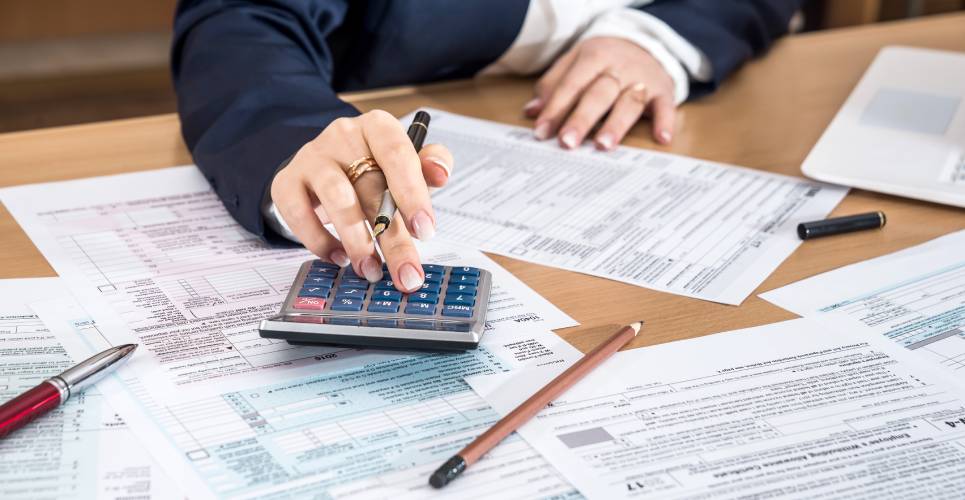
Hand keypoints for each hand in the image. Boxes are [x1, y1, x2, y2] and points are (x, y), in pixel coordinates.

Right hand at [271, 110, 453, 291]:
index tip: (425, 231)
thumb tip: (441, 172)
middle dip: (392, 239)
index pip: (398, 154)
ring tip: (371, 271)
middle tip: (407, 275)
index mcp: (378, 127)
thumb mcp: (404, 164)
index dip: (412, 194)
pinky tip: (340, 257)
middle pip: (372, 188)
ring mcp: (312, 157)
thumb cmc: (372, 169)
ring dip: (357, 241)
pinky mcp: (287, 182)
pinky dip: (320, 241)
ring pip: (337, 199)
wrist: (322, 167)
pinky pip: (300, 214)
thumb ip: (428, 165)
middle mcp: (343, 136)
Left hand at [525, 37, 675, 149]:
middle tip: (568, 142)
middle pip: (599, 94)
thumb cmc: (602, 60)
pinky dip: (665, 121)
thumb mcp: (575, 62)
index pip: (572, 84)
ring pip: (629, 102)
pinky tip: (661, 138)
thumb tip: (532, 112)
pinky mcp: (663, 91)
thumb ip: (553, 85)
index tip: (542, 132)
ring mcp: (643, 79)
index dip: (556, 109)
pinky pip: (666, 106)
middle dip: (582, 119)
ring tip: (604, 145)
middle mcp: (619, 67)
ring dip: (617, 124)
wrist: (644, 44)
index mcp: (594, 56)